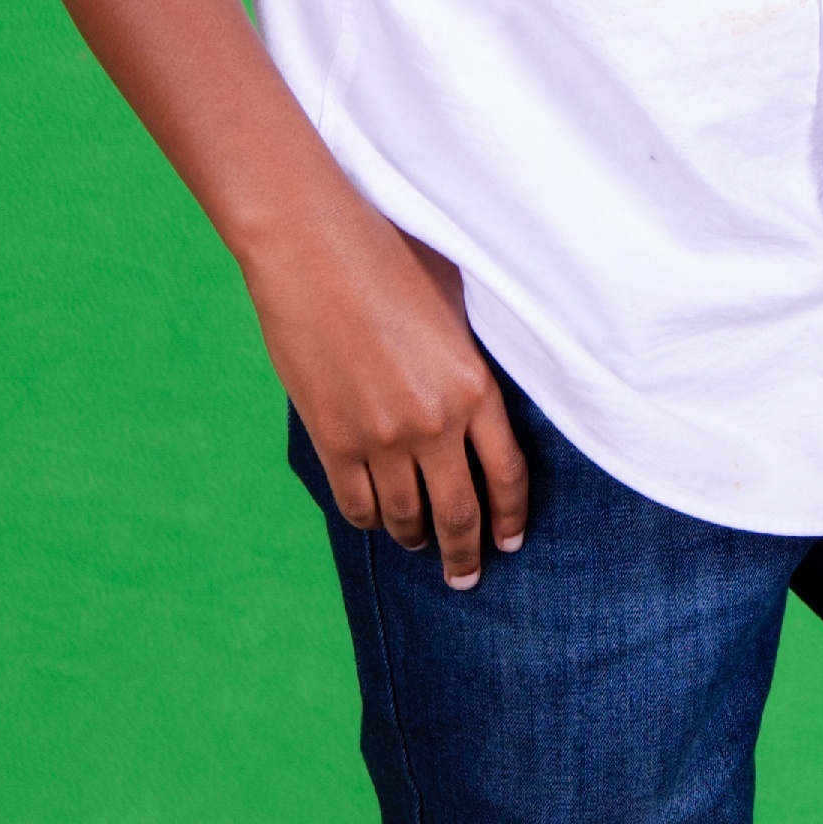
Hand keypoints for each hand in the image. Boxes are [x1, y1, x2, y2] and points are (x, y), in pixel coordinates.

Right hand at [240, 175, 528, 590]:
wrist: (311, 247)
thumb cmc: (388, 256)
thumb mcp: (454, 303)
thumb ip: (471, 356)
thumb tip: (478, 393)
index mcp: (474, 386)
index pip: (507, 475)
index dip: (511, 516)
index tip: (510, 541)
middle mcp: (433, 423)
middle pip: (459, 513)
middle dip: (466, 553)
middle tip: (467, 576)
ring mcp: (379, 438)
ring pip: (405, 517)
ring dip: (416, 538)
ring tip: (420, 544)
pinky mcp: (331, 439)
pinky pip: (357, 503)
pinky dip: (370, 520)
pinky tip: (376, 519)